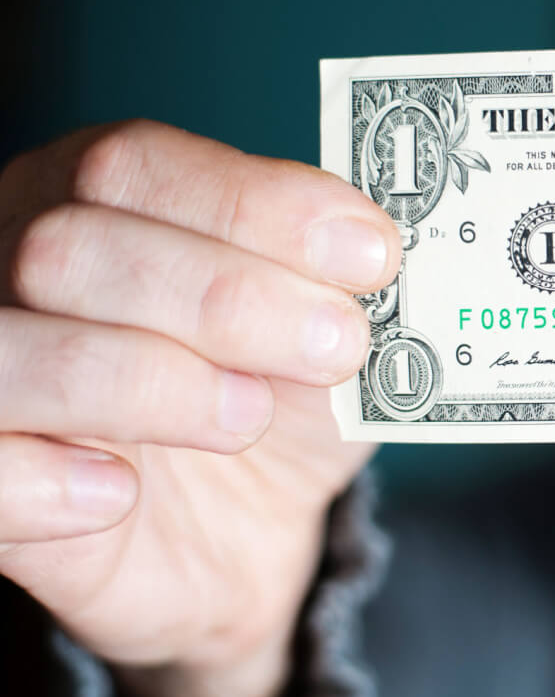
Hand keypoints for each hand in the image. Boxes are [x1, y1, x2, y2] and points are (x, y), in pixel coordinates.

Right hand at [0, 121, 399, 696]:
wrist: (253, 533)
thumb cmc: (282, 395)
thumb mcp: (328, 328)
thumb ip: (338, 280)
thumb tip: (377, 250)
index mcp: (101, 199)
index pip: (138, 164)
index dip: (257, 203)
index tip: (370, 254)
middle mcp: (15, 266)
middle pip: (70, 246)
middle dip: (223, 296)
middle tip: (339, 345)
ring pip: (10, 350)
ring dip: (146, 381)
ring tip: (246, 417)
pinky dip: (49, 480)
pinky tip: (121, 492)